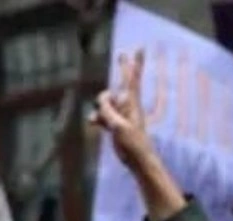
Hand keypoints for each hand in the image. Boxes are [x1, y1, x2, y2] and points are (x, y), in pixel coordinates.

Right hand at [90, 50, 157, 170]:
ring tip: (98, 120)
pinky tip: (93, 123)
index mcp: (131, 103)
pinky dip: (97, 117)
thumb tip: (102, 99)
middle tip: (121, 53)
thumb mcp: (118, 125)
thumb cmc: (132, 143)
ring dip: (99, 108)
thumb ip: (108, 110)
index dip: (133, 64)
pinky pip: (103, 114)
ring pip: (106, 103)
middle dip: (120, 72)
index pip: (132, 79)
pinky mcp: (116, 124)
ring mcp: (121, 114)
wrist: (137, 160)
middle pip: (119, 85)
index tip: (140, 48)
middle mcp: (127, 105)